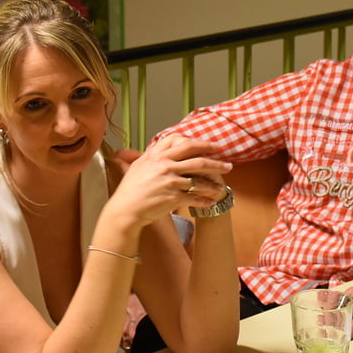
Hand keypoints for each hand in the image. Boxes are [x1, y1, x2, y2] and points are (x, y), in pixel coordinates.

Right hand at [106, 134, 231, 227]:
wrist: (125, 209)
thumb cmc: (129, 189)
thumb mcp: (137, 166)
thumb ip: (150, 154)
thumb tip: (156, 145)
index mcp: (157, 155)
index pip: (182, 142)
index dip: (199, 143)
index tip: (211, 146)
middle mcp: (165, 165)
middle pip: (197, 159)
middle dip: (215, 162)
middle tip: (228, 164)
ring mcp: (170, 181)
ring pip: (200, 180)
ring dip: (214, 184)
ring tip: (222, 187)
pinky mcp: (173, 197)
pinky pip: (195, 198)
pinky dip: (204, 201)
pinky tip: (211, 203)